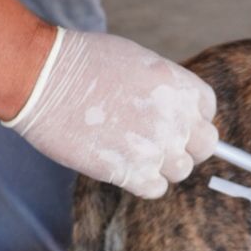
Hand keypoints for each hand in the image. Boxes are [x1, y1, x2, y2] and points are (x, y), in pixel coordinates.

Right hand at [5, 28, 218, 198]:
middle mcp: (176, 118)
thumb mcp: (139, 61)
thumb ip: (165, 89)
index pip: (207, 110)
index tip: (172, 118)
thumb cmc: (83, 62)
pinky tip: (123, 165)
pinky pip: (156, 189)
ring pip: (181, 170)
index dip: (190, 116)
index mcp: (180, 86)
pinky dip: (143, 182)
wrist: (44, 78)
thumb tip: (175, 110)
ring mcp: (156, 148)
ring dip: (162, 164)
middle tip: (157, 139)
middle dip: (186, 144)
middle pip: (205, 146)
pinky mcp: (131, 173)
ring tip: (133, 149)